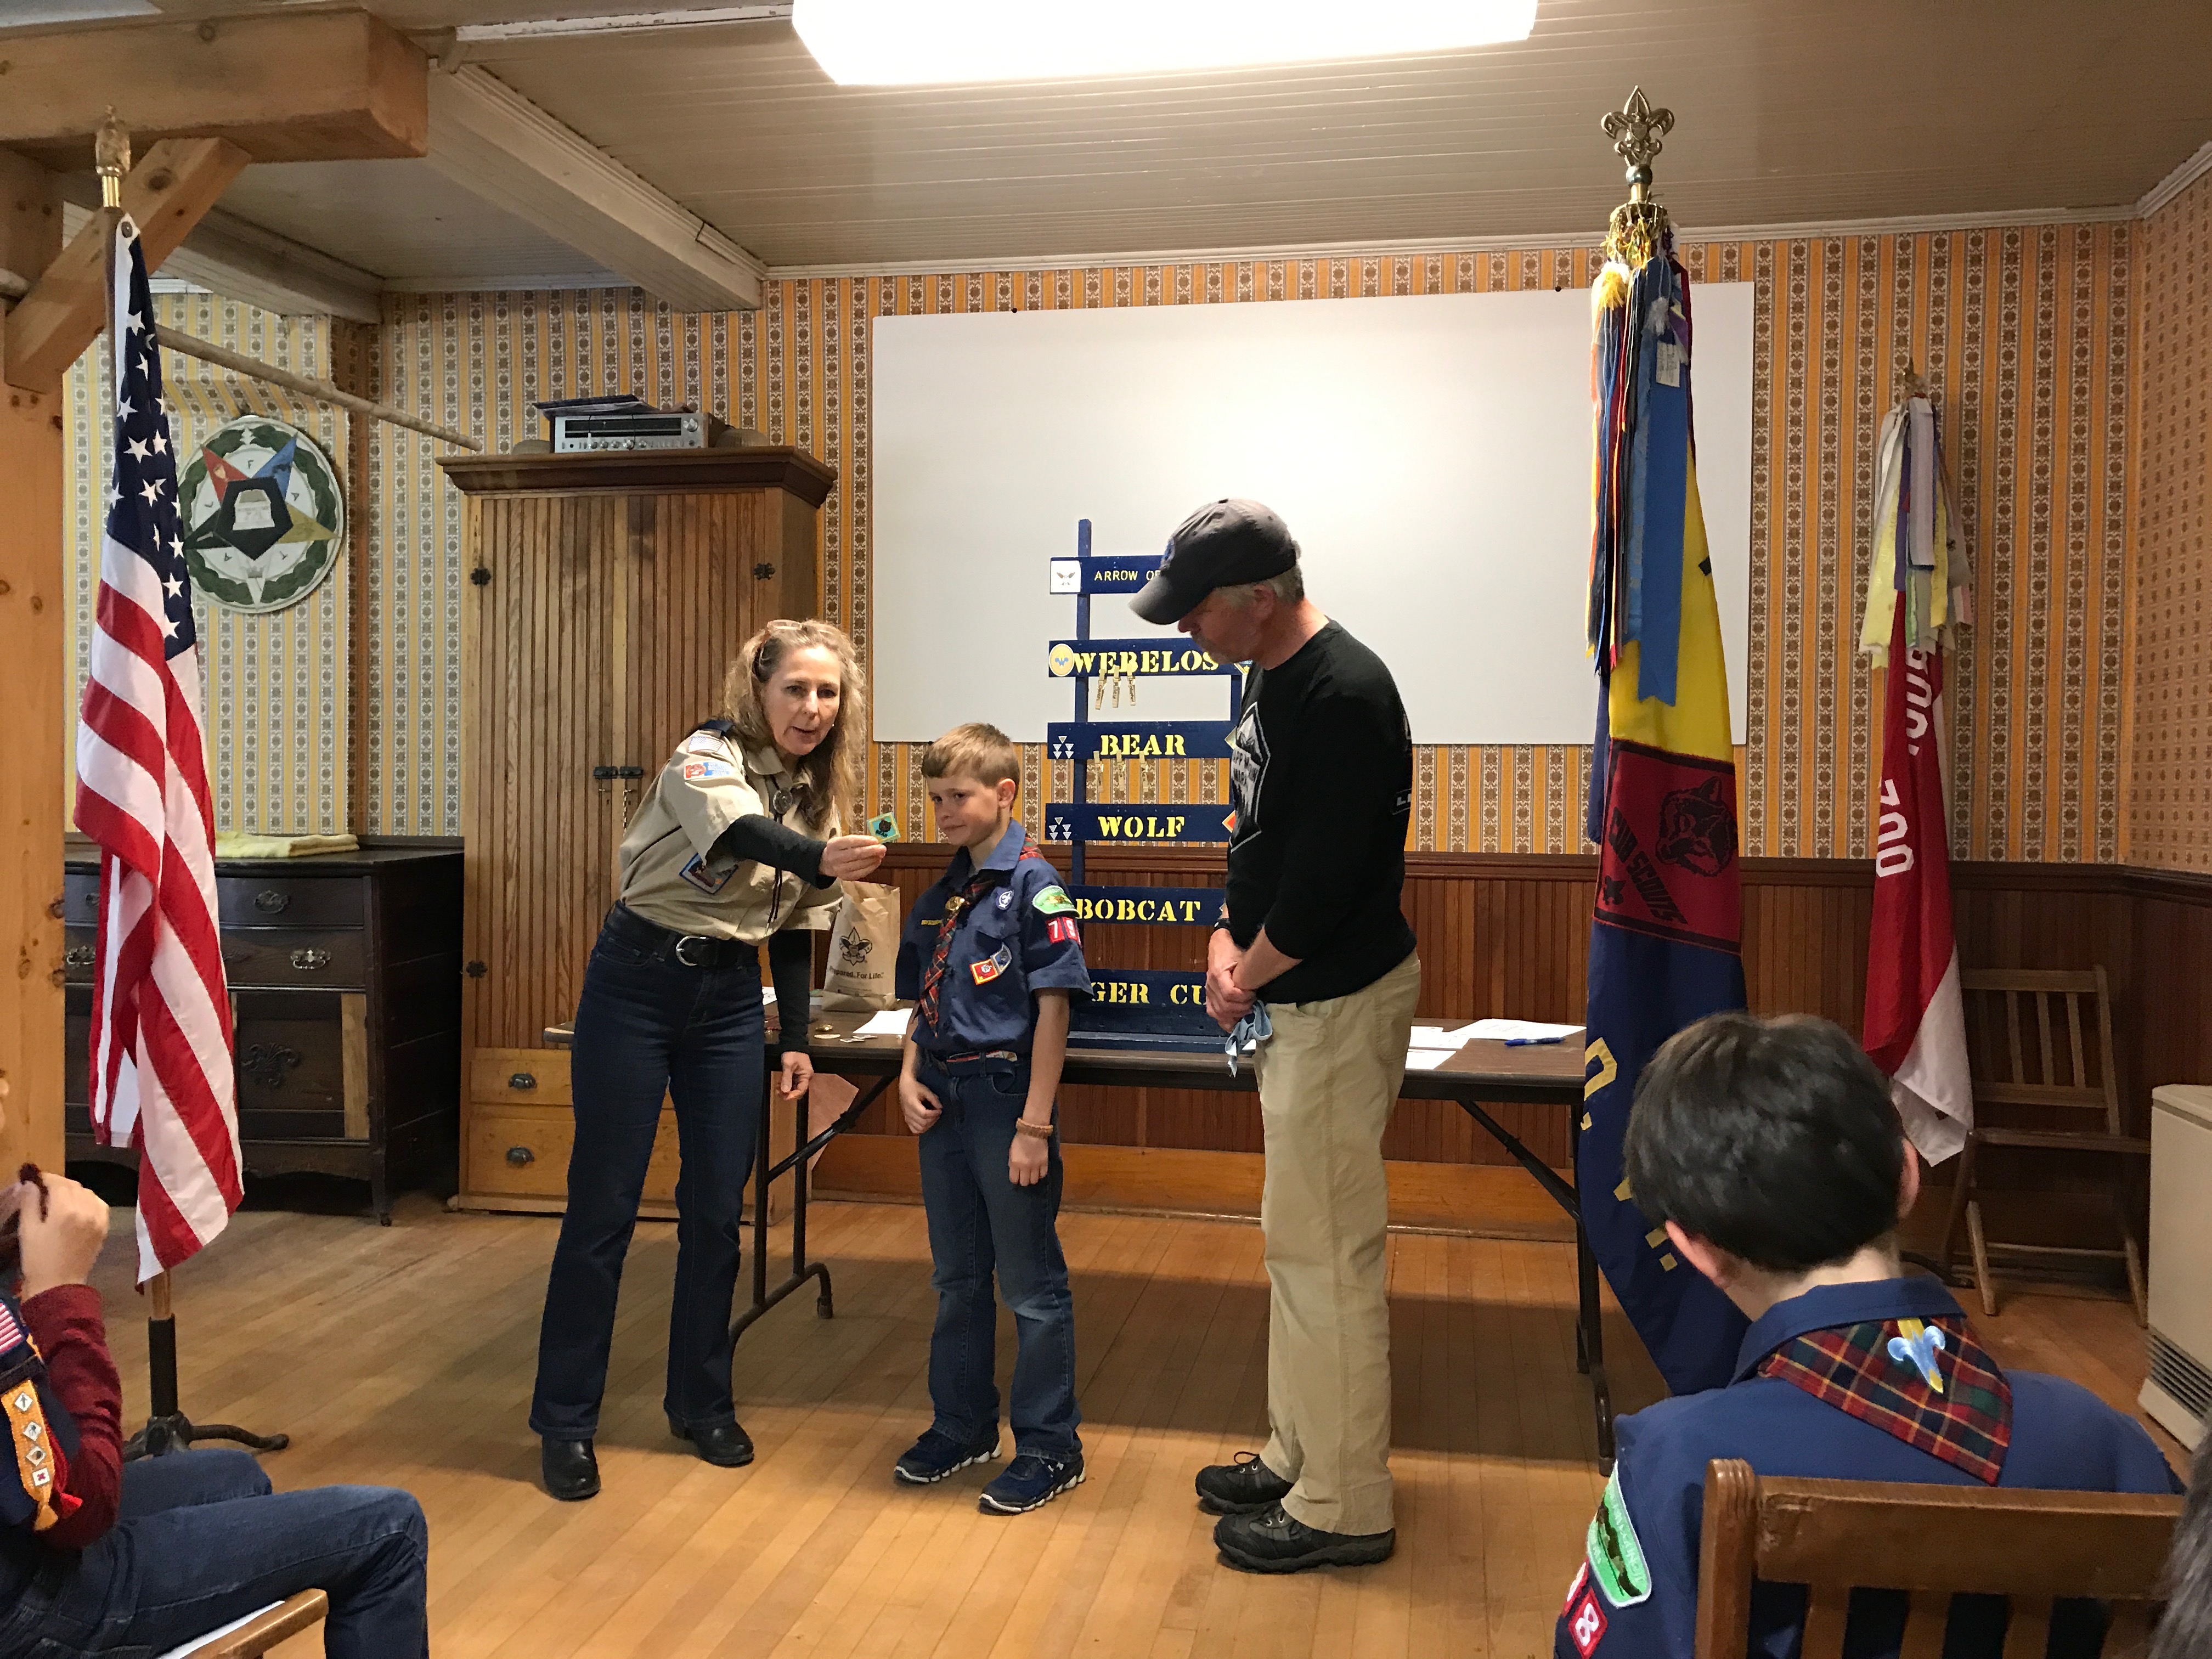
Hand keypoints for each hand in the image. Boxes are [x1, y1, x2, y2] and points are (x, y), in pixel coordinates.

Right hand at [18, 1173, 109, 1298]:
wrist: (59, 1285)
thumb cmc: (38, 1259)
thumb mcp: (28, 1230)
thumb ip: (30, 1203)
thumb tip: (30, 1184)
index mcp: (66, 1210)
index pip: (59, 1183)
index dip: (47, 1178)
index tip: (36, 1179)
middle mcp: (87, 1211)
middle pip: (74, 1186)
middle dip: (59, 1184)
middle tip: (45, 1189)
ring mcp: (99, 1219)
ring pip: (88, 1194)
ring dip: (74, 1191)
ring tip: (60, 1198)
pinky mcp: (104, 1228)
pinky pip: (100, 1205)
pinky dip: (89, 1200)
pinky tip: (78, 1206)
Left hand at [778, 1050, 813, 1099]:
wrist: (793, 1044)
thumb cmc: (793, 1052)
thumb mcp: (788, 1066)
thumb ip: (786, 1078)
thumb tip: (784, 1091)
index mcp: (806, 1075)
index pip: (801, 1090)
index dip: (793, 1095)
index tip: (784, 1096)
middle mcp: (805, 1077)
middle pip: (798, 1090)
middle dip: (788, 1093)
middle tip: (778, 1092)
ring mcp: (801, 1076)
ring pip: (794, 1088)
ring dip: (786, 1089)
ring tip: (777, 1088)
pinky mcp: (797, 1074)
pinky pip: (792, 1083)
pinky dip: (786, 1085)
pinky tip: (779, 1084)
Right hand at [822, 835, 886, 880]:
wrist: (826, 863)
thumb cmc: (839, 849)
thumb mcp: (843, 840)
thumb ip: (857, 840)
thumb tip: (875, 842)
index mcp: (834, 844)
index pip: (850, 841)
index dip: (864, 841)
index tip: (875, 840)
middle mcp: (835, 857)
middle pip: (855, 854)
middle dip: (871, 851)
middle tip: (883, 849)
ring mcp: (840, 869)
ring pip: (859, 864)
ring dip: (872, 859)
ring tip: (881, 855)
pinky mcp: (845, 877)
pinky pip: (860, 873)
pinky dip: (870, 868)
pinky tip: (876, 862)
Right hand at [898, 1073, 941, 1134]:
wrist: (904, 1087)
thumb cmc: (914, 1087)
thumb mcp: (925, 1090)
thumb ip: (933, 1099)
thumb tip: (940, 1107)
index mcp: (912, 1103)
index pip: (924, 1114)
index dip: (934, 1114)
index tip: (939, 1110)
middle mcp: (908, 1112)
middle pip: (922, 1123)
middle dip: (933, 1119)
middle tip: (937, 1113)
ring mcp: (907, 1117)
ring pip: (919, 1128)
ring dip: (929, 1125)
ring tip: (933, 1118)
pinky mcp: (907, 1120)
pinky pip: (914, 1130)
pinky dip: (922, 1129)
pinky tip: (927, 1123)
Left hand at [1008, 1127, 1048, 1186]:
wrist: (1033, 1131)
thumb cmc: (1020, 1139)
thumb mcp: (1011, 1151)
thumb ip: (1012, 1162)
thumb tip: (1014, 1171)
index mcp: (1015, 1163)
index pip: (1014, 1179)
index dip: (1015, 1179)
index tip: (1016, 1177)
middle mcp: (1026, 1166)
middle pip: (1025, 1182)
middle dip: (1023, 1180)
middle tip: (1023, 1176)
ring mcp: (1036, 1165)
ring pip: (1034, 1181)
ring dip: (1032, 1178)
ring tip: (1031, 1174)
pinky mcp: (1044, 1162)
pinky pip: (1043, 1174)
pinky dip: (1040, 1174)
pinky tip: (1038, 1171)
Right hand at [1205, 930, 1253, 1031]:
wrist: (1219, 946)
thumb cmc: (1232, 951)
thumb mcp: (1242, 956)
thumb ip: (1250, 969)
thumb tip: (1263, 977)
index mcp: (1217, 973)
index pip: (1229, 993)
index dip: (1243, 997)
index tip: (1253, 993)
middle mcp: (1210, 985)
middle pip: (1224, 1006)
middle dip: (1241, 1007)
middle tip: (1253, 1003)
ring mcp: (1208, 992)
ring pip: (1219, 1012)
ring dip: (1235, 1014)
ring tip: (1247, 1009)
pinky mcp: (1209, 997)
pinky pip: (1214, 1013)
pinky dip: (1225, 1019)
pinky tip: (1235, 1020)